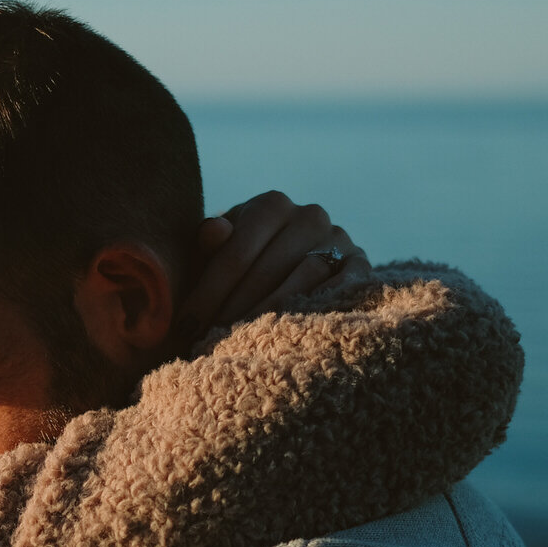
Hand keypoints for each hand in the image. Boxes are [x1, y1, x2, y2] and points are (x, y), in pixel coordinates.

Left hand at [179, 191, 369, 332]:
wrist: (289, 269)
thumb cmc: (239, 266)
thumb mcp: (217, 253)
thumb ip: (209, 243)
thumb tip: (215, 231)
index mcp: (271, 205)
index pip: (237, 251)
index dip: (209, 291)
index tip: (186, 326)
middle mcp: (310, 215)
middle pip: (269, 267)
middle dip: (236, 307)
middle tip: (212, 339)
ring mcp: (339, 239)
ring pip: (305, 277)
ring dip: (271, 312)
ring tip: (242, 341)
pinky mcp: (361, 265)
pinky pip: (341, 289)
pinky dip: (314, 311)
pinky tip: (288, 334)